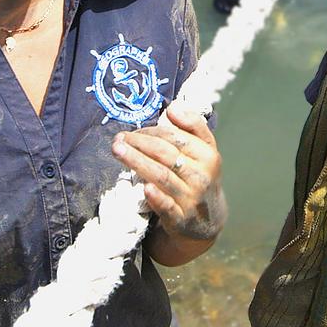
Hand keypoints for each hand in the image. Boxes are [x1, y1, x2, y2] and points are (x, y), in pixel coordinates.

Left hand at [112, 105, 225, 241]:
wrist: (208, 219)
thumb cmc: (199, 176)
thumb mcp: (205, 150)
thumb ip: (193, 125)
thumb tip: (172, 108)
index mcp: (208, 155)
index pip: (176, 137)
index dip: (151, 131)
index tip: (133, 131)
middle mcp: (201, 176)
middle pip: (165, 154)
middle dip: (139, 143)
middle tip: (118, 139)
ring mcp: (191, 198)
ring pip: (161, 176)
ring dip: (137, 162)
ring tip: (117, 151)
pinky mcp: (180, 218)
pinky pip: (167, 206)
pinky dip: (156, 197)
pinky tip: (144, 188)